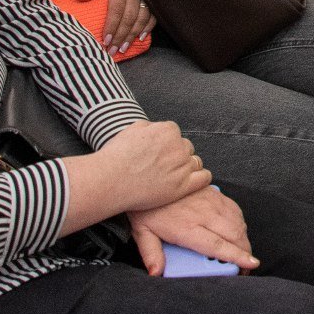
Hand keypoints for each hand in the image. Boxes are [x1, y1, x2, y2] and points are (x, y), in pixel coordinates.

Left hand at [73, 0, 152, 54]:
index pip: (116, 9)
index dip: (112, 25)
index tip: (106, 40)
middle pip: (128, 17)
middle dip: (120, 36)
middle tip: (113, 51)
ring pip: (141, 18)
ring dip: (132, 35)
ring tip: (124, 48)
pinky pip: (153, 14)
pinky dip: (148, 27)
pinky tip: (140, 37)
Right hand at [89, 120, 210, 215]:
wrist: (109, 180)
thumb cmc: (115, 157)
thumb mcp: (131, 130)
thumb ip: (149, 127)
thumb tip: (154, 129)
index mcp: (168, 130)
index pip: (175, 135)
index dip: (166, 146)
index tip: (157, 155)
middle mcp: (178, 146)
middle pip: (185, 148)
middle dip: (176, 156)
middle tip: (161, 167)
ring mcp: (182, 166)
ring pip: (195, 162)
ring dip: (186, 168)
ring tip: (171, 177)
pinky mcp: (183, 186)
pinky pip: (204, 178)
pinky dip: (200, 178)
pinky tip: (191, 182)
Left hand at [128, 187, 256, 275]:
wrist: (151, 176)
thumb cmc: (147, 207)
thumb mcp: (143, 232)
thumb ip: (152, 254)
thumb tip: (156, 272)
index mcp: (187, 227)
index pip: (217, 245)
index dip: (237, 256)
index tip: (250, 264)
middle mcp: (204, 214)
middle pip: (234, 235)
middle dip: (245, 251)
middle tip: (244, 266)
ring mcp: (211, 202)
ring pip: (238, 222)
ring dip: (243, 238)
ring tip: (241, 251)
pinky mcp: (214, 193)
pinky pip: (235, 210)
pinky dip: (240, 223)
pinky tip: (236, 231)